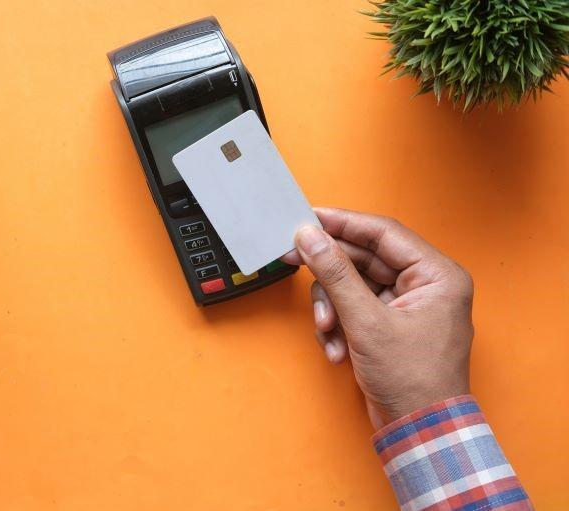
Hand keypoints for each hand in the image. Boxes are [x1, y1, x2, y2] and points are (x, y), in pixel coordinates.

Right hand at [282, 208, 472, 429]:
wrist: (419, 431)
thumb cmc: (412, 380)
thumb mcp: (366, 322)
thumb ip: (336, 274)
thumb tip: (310, 237)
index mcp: (436, 275)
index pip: (384, 233)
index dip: (344, 223)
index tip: (310, 217)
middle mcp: (424, 285)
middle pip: (365, 259)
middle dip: (330, 272)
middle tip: (294, 259)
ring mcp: (406, 306)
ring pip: (354, 285)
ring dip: (333, 307)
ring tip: (328, 329)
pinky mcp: (389, 325)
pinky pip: (355, 308)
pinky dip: (340, 325)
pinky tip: (338, 348)